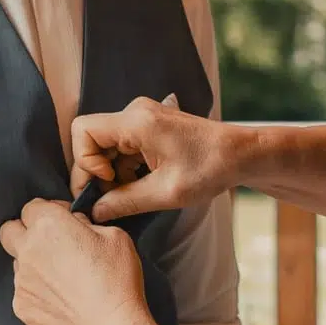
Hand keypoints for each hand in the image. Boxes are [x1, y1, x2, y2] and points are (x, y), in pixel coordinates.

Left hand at [0, 199, 155, 324]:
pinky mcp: (21, 305)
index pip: (32, 206)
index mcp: (49, 225)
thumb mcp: (115, 235)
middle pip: (9, 230)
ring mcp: (21, 280)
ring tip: (61, 276)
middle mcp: (28, 250)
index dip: (49, 211)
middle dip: (25, 231)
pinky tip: (60, 297)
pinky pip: (23, 289)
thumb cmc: (116, 281)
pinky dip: (37, 289)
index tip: (64, 221)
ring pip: (17, 262)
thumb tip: (75, 225)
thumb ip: (86, 223)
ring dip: (32, 262)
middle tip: (49, 242)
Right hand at [70, 96, 239, 221]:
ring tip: (134, 193)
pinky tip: (143, 183)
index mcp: (136, 121)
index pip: (83, 131)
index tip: (106, 183)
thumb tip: (95, 211)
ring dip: (113, 172)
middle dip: (98, 171)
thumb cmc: (211, 168)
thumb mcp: (166, 193)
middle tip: (113, 198)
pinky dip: (125, 167)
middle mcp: (135, 113)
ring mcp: (143, 118)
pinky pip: (123, 146)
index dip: (85, 161)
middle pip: (92, 139)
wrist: (242, 154)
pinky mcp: (150, 127)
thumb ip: (125, 202)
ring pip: (107, 145)